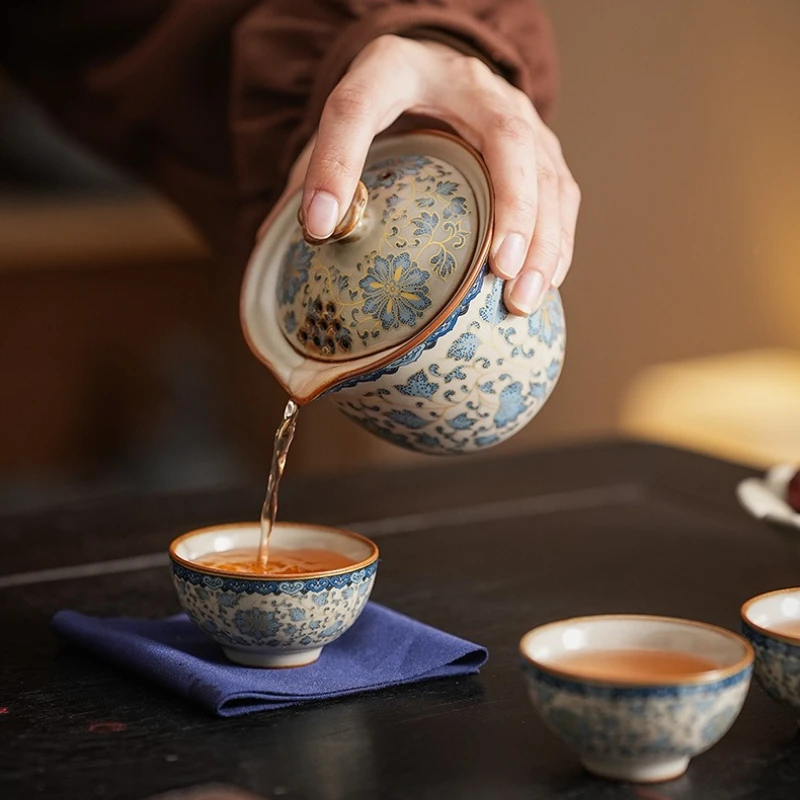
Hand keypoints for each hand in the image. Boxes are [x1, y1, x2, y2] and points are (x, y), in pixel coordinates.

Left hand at [297, 35, 579, 314]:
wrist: (437, 70)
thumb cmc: (389, 107)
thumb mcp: (347, 126)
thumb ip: (320, 169)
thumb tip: (307, 236)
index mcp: (398, 69)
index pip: (359, 105)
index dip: (337, 160)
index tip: (320, 225)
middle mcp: (472, 86)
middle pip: (505, 136)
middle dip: (511, 207)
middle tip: (499, 270)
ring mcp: (518, 114)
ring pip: (546, 172)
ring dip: (542, 239)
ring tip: (522, 299)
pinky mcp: (541, 146)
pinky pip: (561, 192)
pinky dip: (557, 239)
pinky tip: (544, 283)